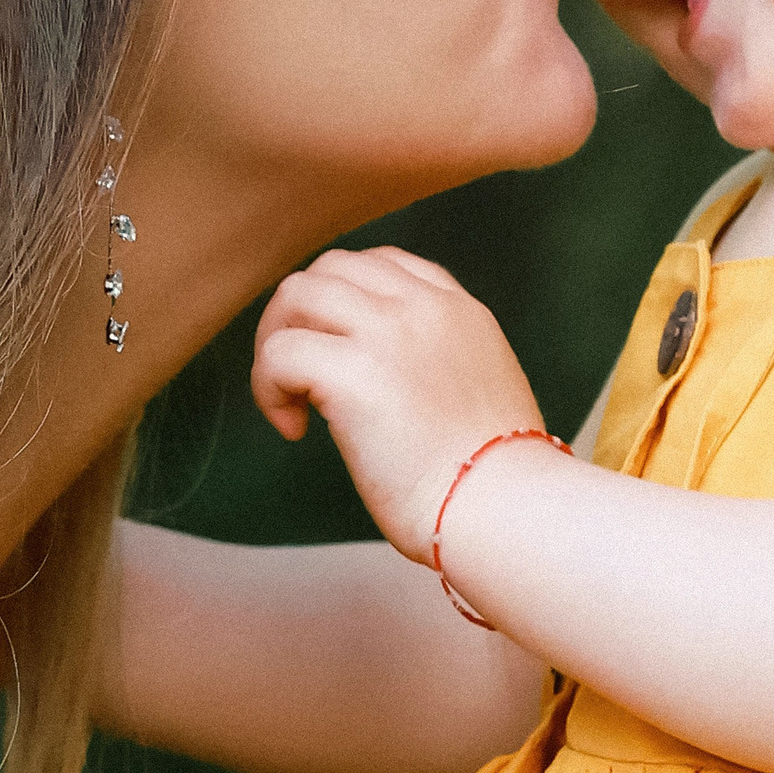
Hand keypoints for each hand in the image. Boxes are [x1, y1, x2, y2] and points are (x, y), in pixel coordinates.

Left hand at [251, 246, 544, 561]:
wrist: (505, 509)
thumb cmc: (494, 478)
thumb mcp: (480, 387)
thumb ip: (438, 360)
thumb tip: (384, 376)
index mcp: (457, 309)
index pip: (382, 263)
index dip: (345, 299)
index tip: (339, 348)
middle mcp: (422, 307)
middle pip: (331, 267)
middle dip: (300, 314)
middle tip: (298, 374)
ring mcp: (387, 332)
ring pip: (297, 294)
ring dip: (276, 342)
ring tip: (289, 398)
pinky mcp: (352, 371)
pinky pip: (279, 353)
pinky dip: (268, 388)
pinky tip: (293, 429)